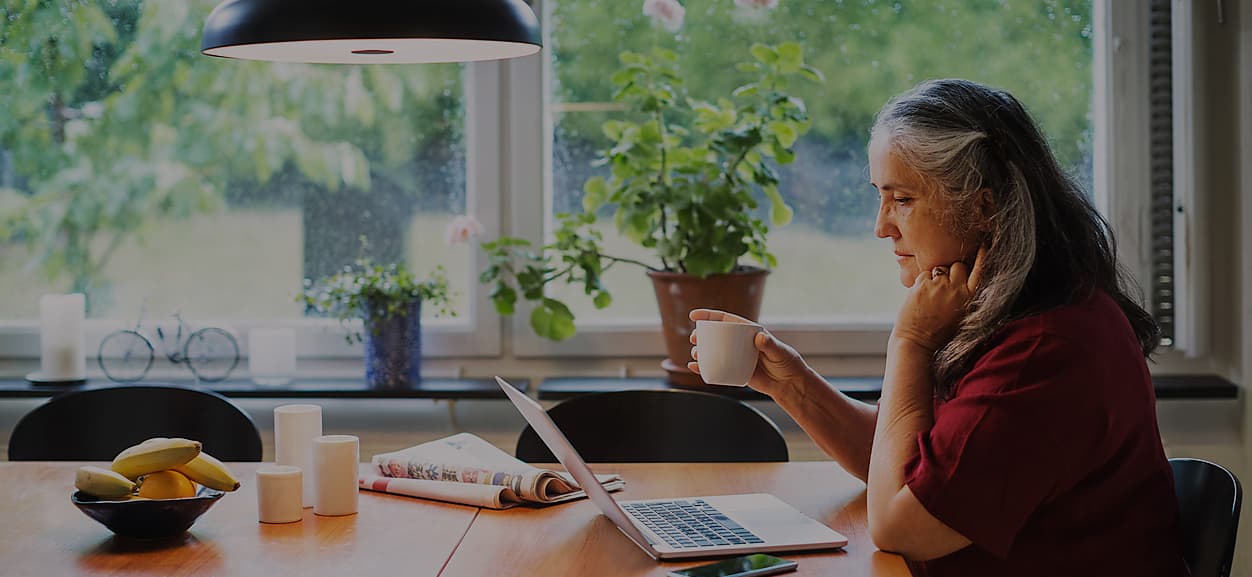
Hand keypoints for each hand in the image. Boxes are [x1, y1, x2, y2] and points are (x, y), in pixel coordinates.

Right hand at [687, 308, 810, 398]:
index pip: (726, 320)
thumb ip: (770, 345)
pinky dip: (704, 367)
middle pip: (716, 335)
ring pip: (714, 351)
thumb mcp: (780, 351)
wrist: (789, 384)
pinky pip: (716, 367)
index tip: (695, 317)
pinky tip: (695, 367)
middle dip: (701, 334)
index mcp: (749, 332)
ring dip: (701, 351)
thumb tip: (760, 338)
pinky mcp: (735, 371)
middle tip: (694, 338)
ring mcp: (736, 356)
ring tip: (696, 354)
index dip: (709, 316)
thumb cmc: (787, 364)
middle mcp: (740, 342)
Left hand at [892, 246, 986, 353]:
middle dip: (952, 271)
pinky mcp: (923, 285)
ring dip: (936, 278)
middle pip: (959, 265)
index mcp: (970, 298)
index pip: (980, 270)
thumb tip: (961, 275)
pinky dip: (922, 282)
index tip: (984, 243)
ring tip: (931, 298)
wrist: (916, 341)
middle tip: (944, 287)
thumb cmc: (938, 331)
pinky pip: (924, 274)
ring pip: (940, 269)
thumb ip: (963, 294)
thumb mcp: (960, 313)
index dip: (983, 256)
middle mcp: (957, 290)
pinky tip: (921, 298)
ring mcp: (939, 286)